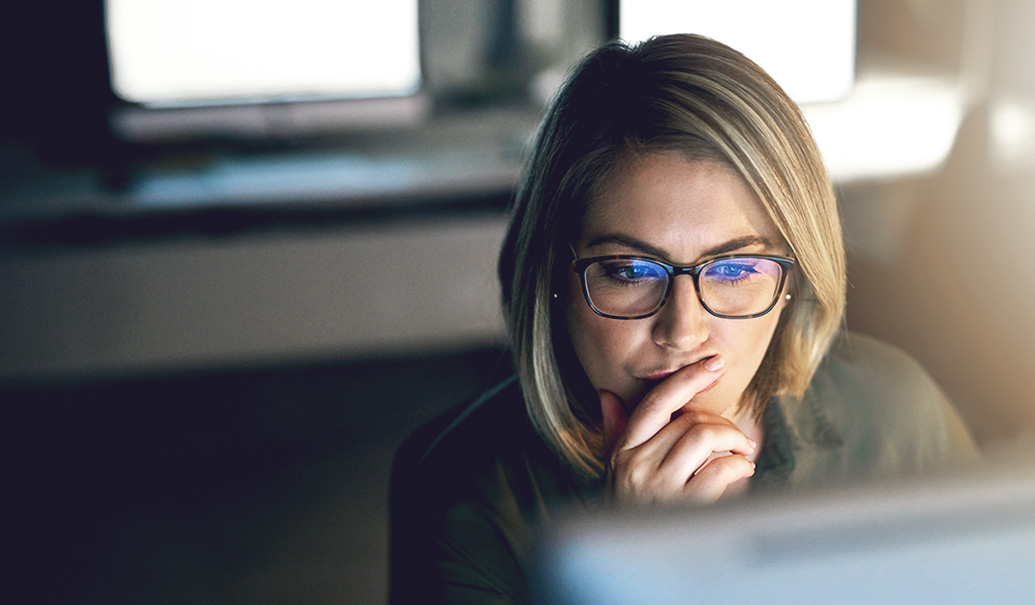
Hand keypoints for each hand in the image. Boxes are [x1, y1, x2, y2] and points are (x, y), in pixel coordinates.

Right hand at [599, 357, 755, 505]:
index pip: (655, 402)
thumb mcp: (614, 472)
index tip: (713, 365)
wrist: (632, 567)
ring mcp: (659, 487)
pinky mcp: (683, 508)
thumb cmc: (629, 515)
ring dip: (734, 441)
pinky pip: (720, 469)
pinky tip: (742, 473)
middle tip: (736, 438)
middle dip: (722, 424)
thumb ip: (614, 433)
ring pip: (705, 437)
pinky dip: (740, 467)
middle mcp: (636, 465)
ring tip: (742, 453)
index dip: (687, 378)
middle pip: (689, 420)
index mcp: (622, 451)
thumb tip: (606, 395)